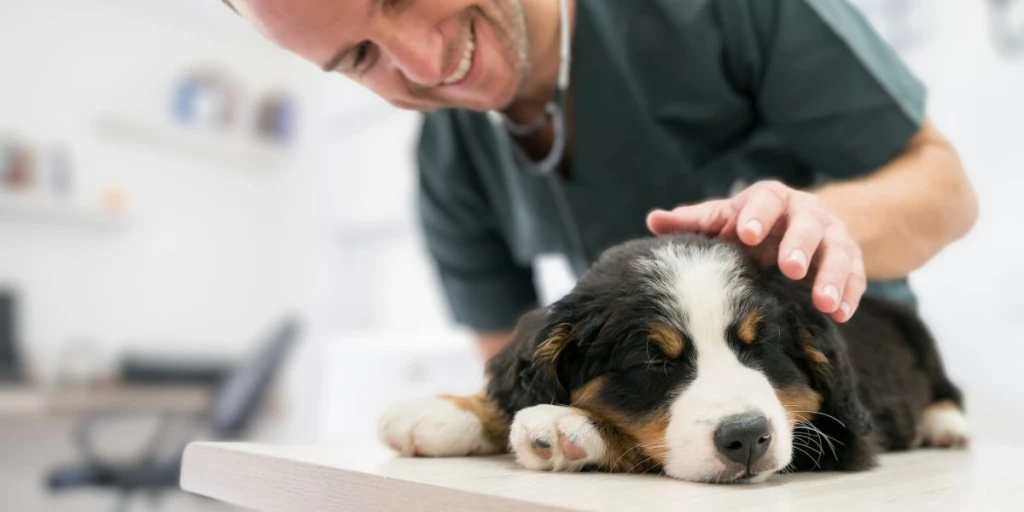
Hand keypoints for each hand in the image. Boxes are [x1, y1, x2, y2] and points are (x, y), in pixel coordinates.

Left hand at [646, 180, 864, 322]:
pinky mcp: (852, 261)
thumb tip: (653, 221)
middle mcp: (806, 213)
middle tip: (790, 267)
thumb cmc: (750, 225)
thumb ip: (693, 222)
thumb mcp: (723, 220)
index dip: (757, 215)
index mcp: (771, 199)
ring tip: (824, 302)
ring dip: (832, 277)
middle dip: (801, 245)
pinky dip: (851, 295)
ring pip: (838, 252)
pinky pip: (857, 277)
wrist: (801, 228)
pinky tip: (841, 315)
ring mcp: (832, 236)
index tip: (746, 233)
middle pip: (808, 224)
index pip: (766, 200)